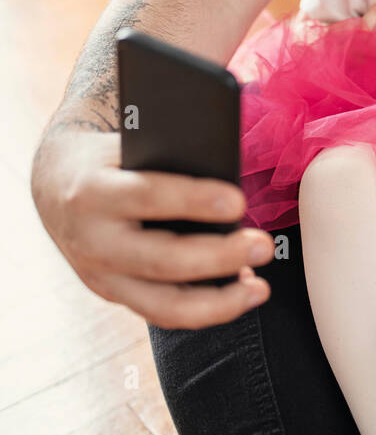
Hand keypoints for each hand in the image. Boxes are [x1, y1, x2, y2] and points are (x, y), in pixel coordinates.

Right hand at [31, 122, 274, 328]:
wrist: (55, 184)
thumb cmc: (111, 154)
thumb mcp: (128, 136)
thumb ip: (173, 138)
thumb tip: (229, 120)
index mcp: (93, 189)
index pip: (148, 195)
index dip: (194, 200)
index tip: (238, 200)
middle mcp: (92, 240)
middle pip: (161, 260)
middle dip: (218, 256)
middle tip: (263, 244)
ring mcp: (100, 276)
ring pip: (163, 304)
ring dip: (219, 301)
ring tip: (259, 287)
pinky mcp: (114, 295)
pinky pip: (163, 314)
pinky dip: (207, 310)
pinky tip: (240, 293)